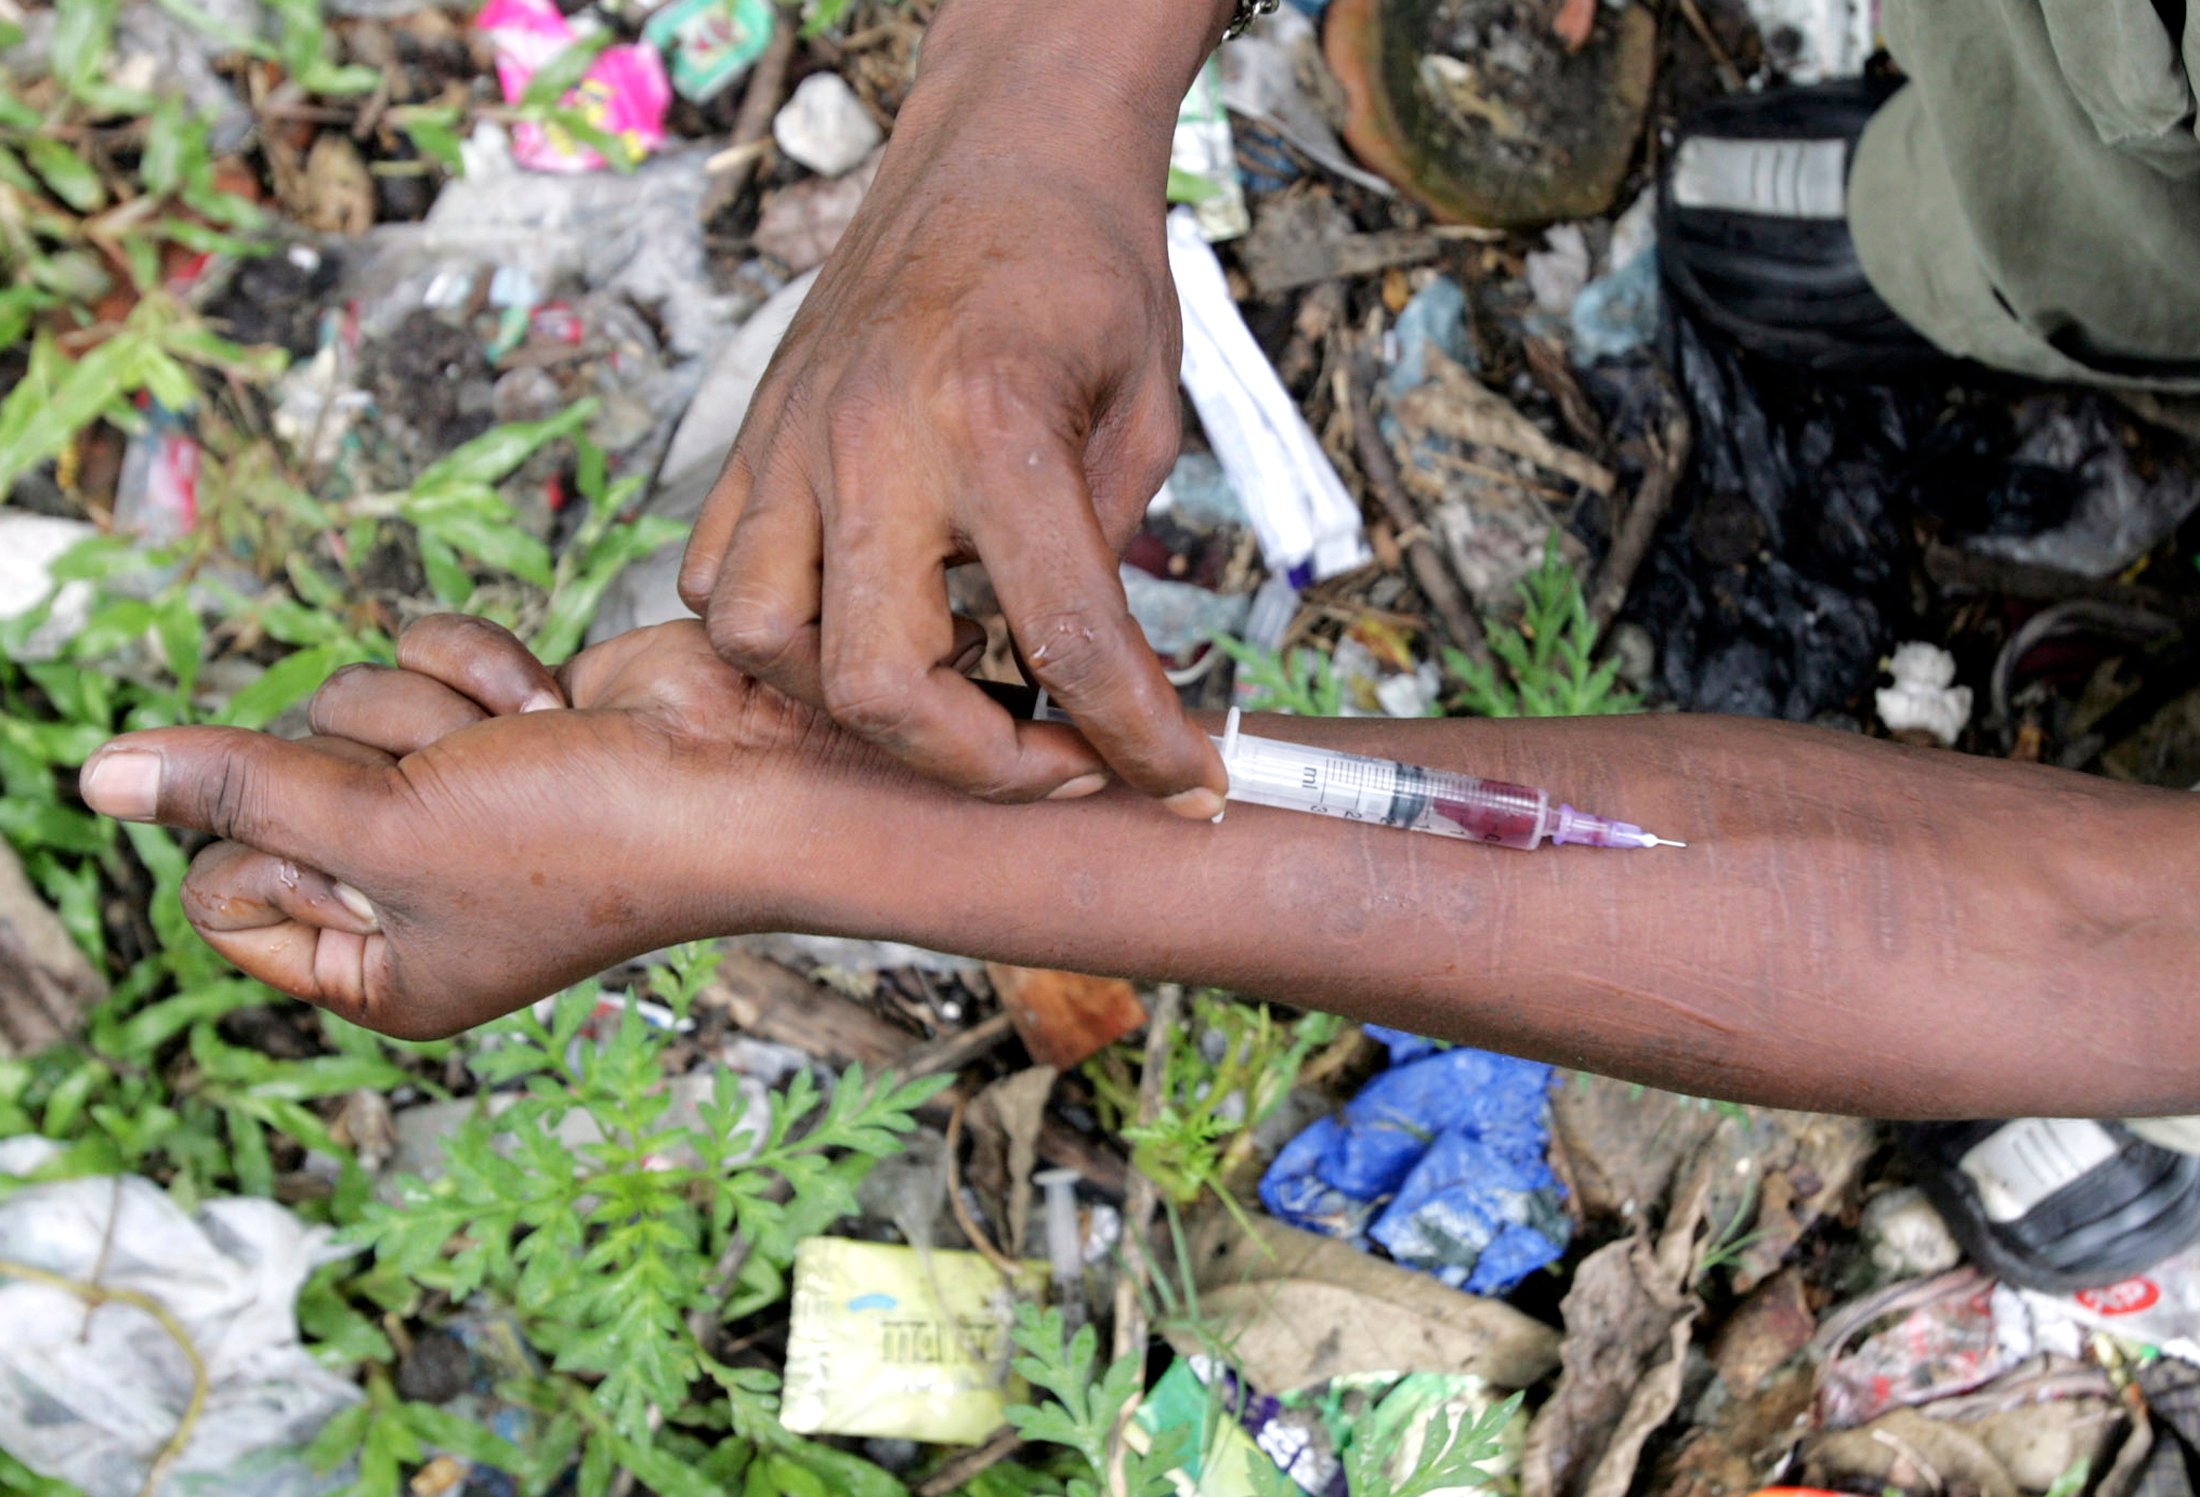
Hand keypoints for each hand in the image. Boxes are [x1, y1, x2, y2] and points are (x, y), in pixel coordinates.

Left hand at [75, 618, 850, 1038]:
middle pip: (275, 778)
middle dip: (373, 760)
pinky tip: (551, 706)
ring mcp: (451, 798)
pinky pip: (418, 652)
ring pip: (348, 700)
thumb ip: (238, 789)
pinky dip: (483, 666)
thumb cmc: (589, 843)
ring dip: (437, 709)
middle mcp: (406, 886)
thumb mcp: (388, 827)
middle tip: (466, 791)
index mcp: (375, 967)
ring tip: (525, 749)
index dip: (275, 841)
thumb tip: (96, 775)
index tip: (375, 842)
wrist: (739, 775)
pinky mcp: (492, 717)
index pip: (223, 888)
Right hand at [677, 0, 1228, 819]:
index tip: (1177, 782)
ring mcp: (794, 440)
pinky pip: (716, 575)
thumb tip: (1084, 680)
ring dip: (849, 701)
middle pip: (874, 681)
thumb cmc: (1082, 267)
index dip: (1136, 737)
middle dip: (974, 760)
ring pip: (758, 639)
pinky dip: (779, 631)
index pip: (1068, 637)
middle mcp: (873, 441)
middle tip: (1051, 753)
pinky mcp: (755, 436)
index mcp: (995, 427)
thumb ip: (1108, 550)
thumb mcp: (1146, 411)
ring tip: (939, 683)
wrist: (997, 150)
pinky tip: (860, 619)